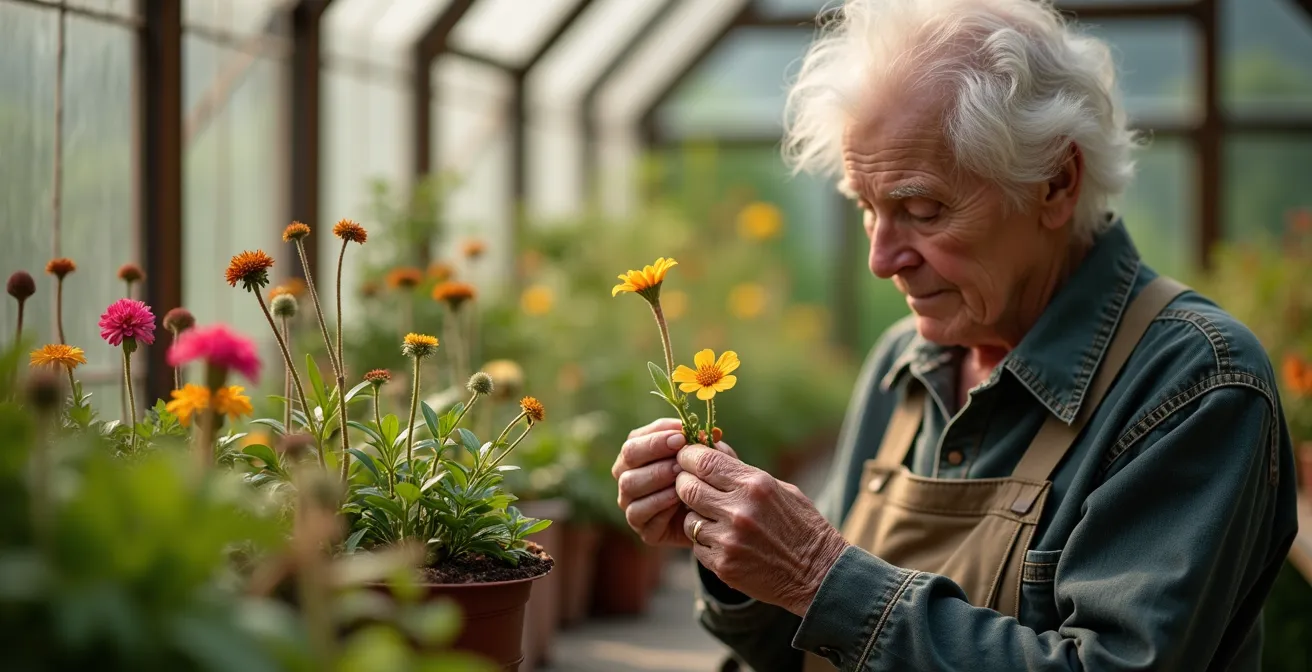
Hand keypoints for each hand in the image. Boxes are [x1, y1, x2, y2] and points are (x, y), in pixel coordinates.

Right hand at [613, 418, 736, 547]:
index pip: (636, 438)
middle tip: (680, 457)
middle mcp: (628, 477)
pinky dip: (659, 503)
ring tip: (680, 476)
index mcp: (639, 456)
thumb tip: (704, 433)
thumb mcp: (711, 461)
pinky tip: (678, 499)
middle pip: (628, 456)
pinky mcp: (643, 529)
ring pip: (630, 483)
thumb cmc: (709, 482)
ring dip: (656, 476)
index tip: (681, 436)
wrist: (715, 522)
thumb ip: (705, 446)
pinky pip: (640, 512)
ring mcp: (632, 504)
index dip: (657, 435)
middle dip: (655, 451)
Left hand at [675, 444, 847, 616]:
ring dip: (697, 516)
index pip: (704, 462)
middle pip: (687, 487)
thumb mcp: (778, 489)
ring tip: (716, 519)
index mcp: (756, 485)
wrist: (818, 574)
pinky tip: (725, 541)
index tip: (687, 457)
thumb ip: (741, 472)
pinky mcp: (722, 565)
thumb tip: (709, 449)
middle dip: (684, 483)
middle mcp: (739, 510)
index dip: (688, 456)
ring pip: (689, 518)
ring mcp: (728, 540)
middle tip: (690, 484)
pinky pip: (696, 545)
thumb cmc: (800, 525)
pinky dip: (705, 541)